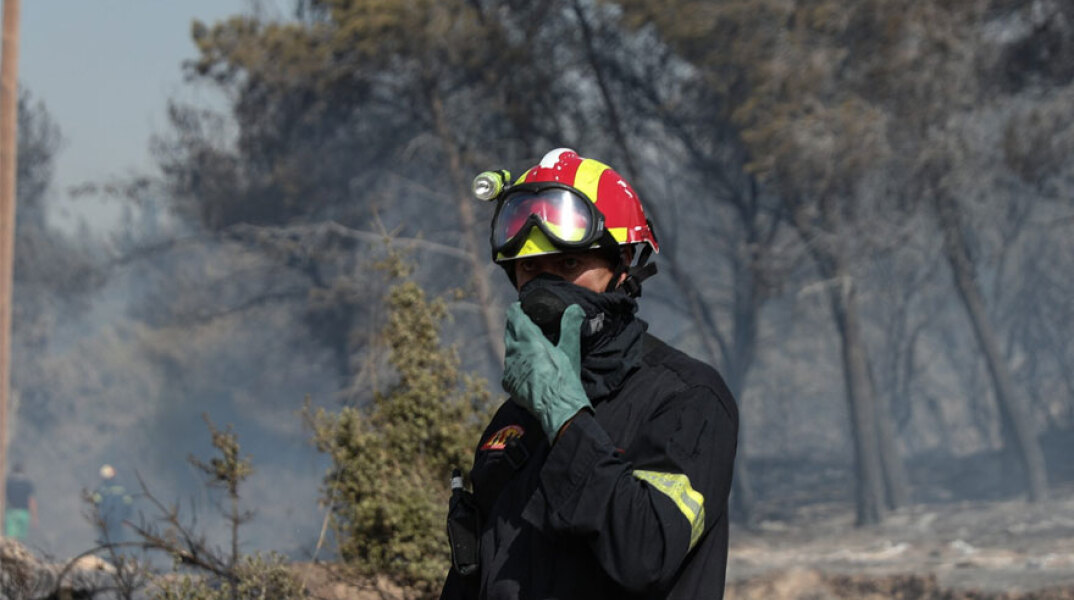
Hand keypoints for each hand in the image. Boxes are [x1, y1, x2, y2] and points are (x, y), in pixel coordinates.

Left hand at [502, 302, 590, 440]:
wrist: (557, 408)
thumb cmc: (565, 378)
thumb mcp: (570, 349)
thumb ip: (570, 325)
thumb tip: (575, 307)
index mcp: (529, 339)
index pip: (515, 316)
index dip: (517, 310)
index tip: (522, 308)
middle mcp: (515, 351)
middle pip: (509, 331)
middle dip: (515, 325)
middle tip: (525, 323)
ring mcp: (509, 368)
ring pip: (508, 349)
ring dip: (515, 345)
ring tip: (527, 345)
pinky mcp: (508, 382)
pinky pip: (509, 367)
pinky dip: (515, 364)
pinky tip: (525, 367)